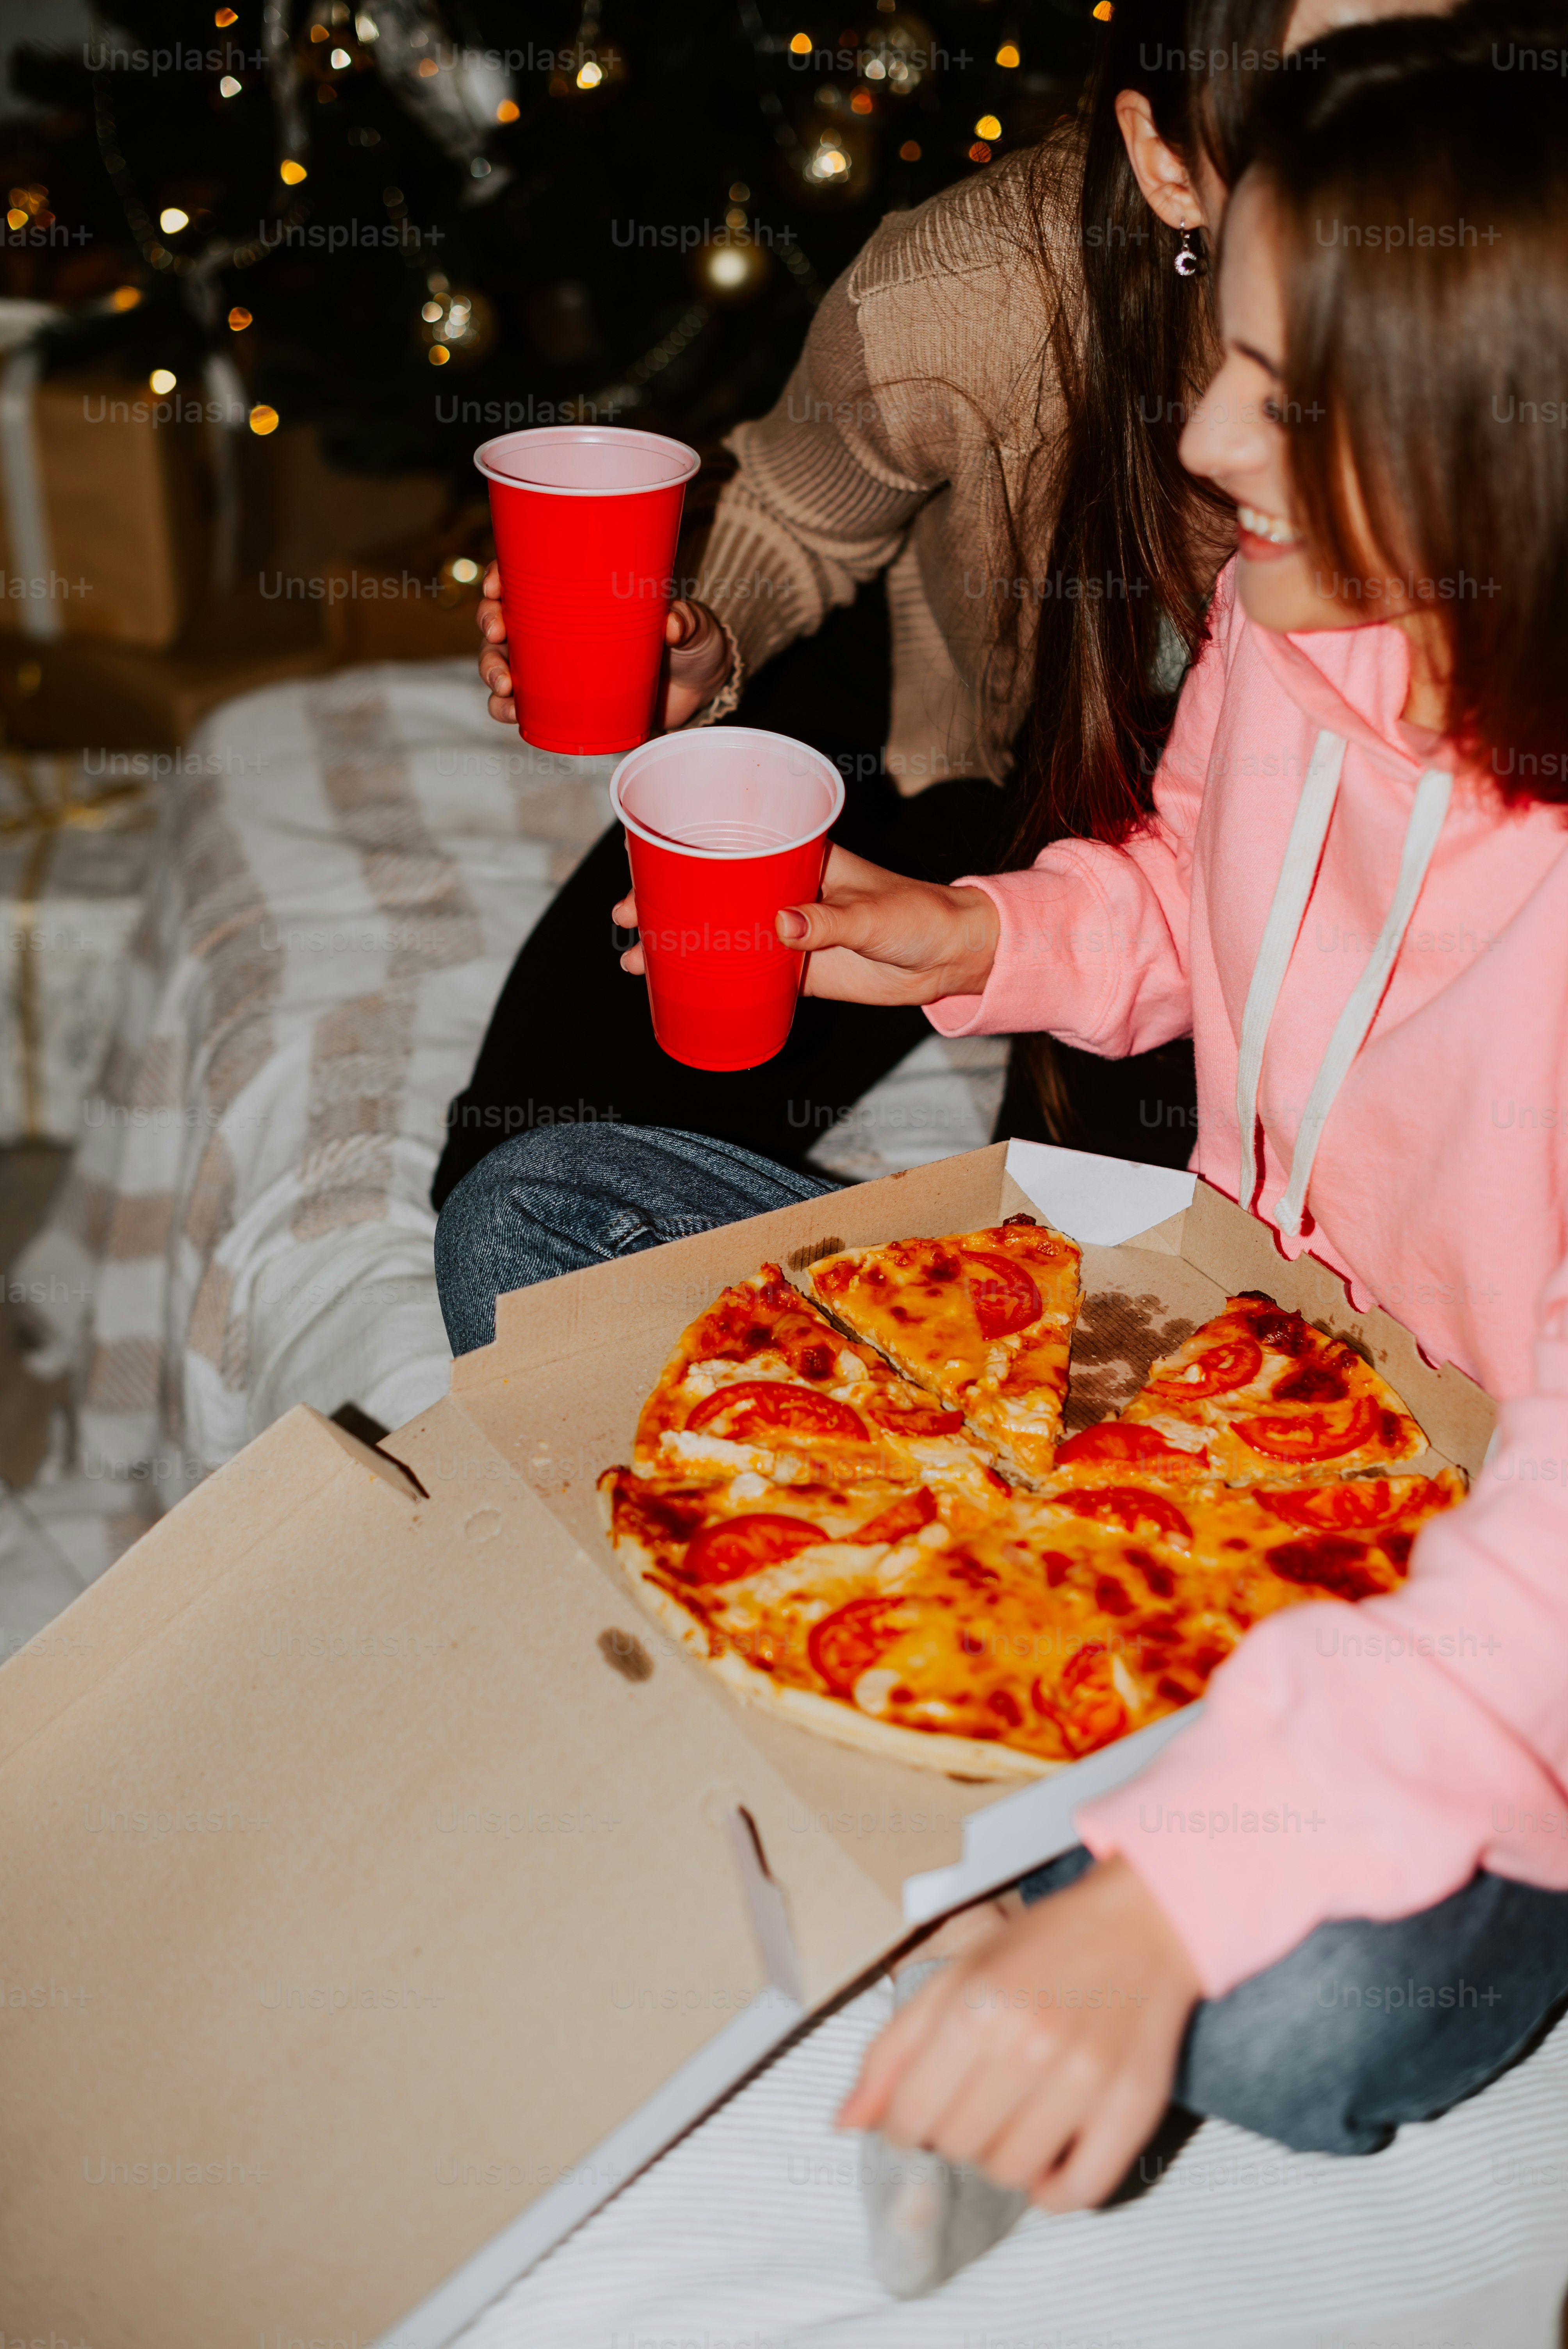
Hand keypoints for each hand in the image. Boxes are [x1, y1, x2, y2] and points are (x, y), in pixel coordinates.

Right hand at [476, 567, 732, 731]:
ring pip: (504, 661)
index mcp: (574, 594)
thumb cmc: (690, 642)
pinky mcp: (562, 703)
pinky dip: (508, 709)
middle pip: (502, 617)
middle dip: (489, 624)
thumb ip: (684, 620)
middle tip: (498, 634)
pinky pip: (522, 705)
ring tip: (505, 686)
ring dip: (492, 670)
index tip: (497, 585)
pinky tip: (510, 713)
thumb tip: (671, 625)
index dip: (499, 576)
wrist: (698, 688)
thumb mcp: (691, 625)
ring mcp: (555, 666)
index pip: (523, 575)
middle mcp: (555, 627)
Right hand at [612, 843, 1000, 1005]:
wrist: (952, 959)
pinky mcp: (796, 970)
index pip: (732, 843)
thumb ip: (830, 921)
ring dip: (679, 944)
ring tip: (637, 960)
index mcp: (799, 856)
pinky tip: (678, 989)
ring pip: (720, 932)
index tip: (647, 865)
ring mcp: (786, 930)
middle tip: (625, 917)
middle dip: (664, 900)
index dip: (685, 851)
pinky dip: (711, 979)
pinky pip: (743, 973)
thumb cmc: (920, 917)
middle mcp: (783, 889)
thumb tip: (782, 927)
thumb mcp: (874, 915)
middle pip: (711, 888)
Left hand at [837, 1857, 1201, 2211]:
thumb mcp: (955, 1976)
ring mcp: (1084, 2079)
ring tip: (1015, 2116)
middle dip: (955, 2132)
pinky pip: (1081, 2190)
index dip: (906, 2122)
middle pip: (958, 2147)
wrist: (1140, 1926)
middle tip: (977, 2097)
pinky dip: (1057, 2189)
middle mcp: (1027, 2045)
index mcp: (974, 2007)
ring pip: (1012, 2174)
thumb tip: (846, 2122)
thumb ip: (893, 2049)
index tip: (924, 2106)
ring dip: (1003, 2157)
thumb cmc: (1043, 1946)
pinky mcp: (1132, 2105)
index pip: (909, 2118)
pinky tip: (1051, 2153)